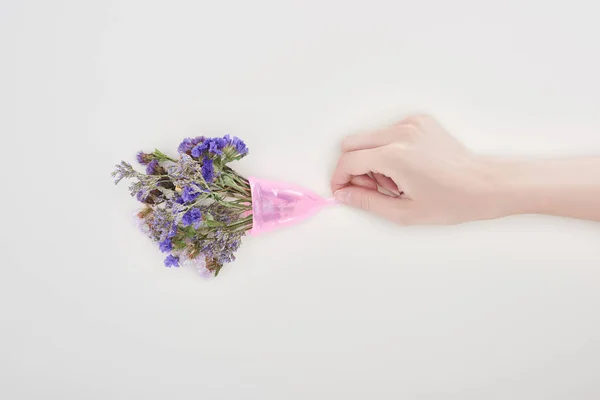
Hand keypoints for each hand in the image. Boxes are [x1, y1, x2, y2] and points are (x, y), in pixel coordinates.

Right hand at [330, 115, 505, 224]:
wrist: (486, 185)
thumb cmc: (452, 201)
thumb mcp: (404, 212)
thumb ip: (367, 203)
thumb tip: (343, 195)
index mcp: (396, 155)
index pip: (349, 160)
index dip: (339, 178)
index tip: (342, 191)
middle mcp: (401, 133)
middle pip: (352, 143)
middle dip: (353, 167)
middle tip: (371, 188)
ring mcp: (411, 123)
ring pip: (370, 138)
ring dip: (372, 160)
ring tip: (396, 182)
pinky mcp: (420, 121)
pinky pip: (388, 133)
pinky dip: (388, 150)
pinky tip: (406, 168)